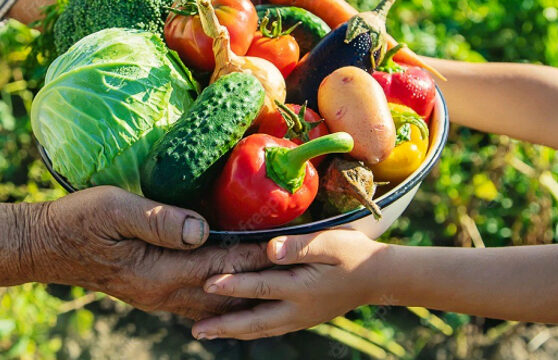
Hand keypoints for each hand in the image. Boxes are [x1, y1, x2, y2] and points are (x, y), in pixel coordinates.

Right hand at [23, 186, 270, 319]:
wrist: (46, 246)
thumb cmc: (79, 221)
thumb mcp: (114, 210)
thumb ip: (158, 220)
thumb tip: (201, 229)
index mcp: (158, 272)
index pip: (221, 265)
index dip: (257, 255)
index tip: (290, 246)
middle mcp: (162, 292)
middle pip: (224, 289)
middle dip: (260, 277)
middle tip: (296, 265)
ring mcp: (155, 296)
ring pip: (212, 301)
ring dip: (243, 291)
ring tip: (273, 280)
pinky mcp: (149, 290)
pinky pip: (194, 300)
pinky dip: (220, 296)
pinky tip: (230, 291)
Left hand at [191, 229, 387, 339]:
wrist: (379, 277)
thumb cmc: (353, 253)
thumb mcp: (330, 243)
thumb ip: (299, 247)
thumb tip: (270, 249)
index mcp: (301, 289)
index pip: (260, 287)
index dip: (232, 285)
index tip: (208, 284)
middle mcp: (297, 310)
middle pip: (254, 322)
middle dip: (223, 325)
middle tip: (196, 331)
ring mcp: (299, 318)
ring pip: (260, 329)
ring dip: (232, 331)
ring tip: (206, 333)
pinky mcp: (302, 319)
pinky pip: (269, 328)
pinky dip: (248, 330)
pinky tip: (235, 328)